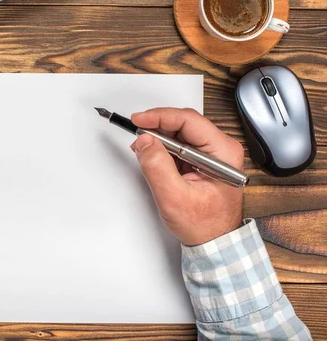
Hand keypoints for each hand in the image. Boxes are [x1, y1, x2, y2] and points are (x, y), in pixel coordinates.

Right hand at [130, 108, 244, 245]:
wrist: (214, 241)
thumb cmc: (204, 225)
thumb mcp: (174, 198)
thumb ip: (157, 167)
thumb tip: (145, 142)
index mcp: (223, 152)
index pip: (189, 121)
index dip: (160, 117)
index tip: (139, 120)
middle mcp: (221, 149)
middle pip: (184, 123)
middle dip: (157, 127)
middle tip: (137, 134)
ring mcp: (213, 154)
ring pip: (180, 133)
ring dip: (159, 138)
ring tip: (142, 148)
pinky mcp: (203, 159)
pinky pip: (180, 144)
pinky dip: (163, 147)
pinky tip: (153, 156)